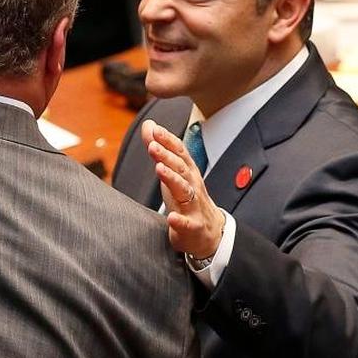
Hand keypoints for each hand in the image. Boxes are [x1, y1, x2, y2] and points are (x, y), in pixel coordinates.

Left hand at [142, 119, 224, 258]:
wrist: (209, 232)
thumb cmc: (187, 199)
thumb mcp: (172, 173)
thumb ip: (159, 150)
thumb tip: (149, 125)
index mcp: (188, 173)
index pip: (180, 153)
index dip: (168, 140)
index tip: (155, 129)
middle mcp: (193, 186)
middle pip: (181, 168)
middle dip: (167, 156)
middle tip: (152, 145)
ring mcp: (194, 207)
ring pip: (185, 191)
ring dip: (172, 179)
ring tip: (159, 169)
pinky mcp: (192, 227)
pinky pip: (187, 223)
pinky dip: (179, 220)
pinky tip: (171, 217)